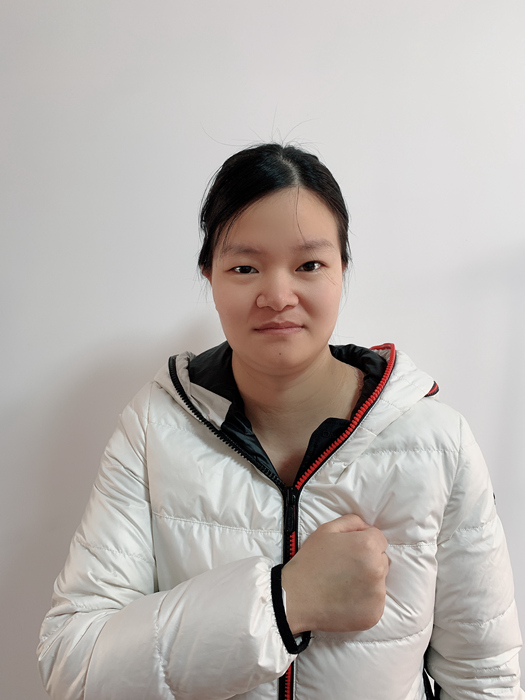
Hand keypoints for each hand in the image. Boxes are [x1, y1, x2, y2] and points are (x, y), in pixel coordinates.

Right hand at [281, 514, 388, 633]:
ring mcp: (377, 594)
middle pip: (382, 560)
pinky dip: (365, 601)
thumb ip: (352, 522)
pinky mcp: (374, 614)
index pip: (380, 540)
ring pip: (380, 582)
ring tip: (344, 585)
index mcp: (367, 545)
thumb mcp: (326, 530)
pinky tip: (346, 599)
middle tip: (345, 568)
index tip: (349, 551)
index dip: (364, 543)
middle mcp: (377, 569)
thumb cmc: (311, 561)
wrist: (296, 597)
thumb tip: (367, 527)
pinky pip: (376, 602)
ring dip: (368, 581)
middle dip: (369, 561)